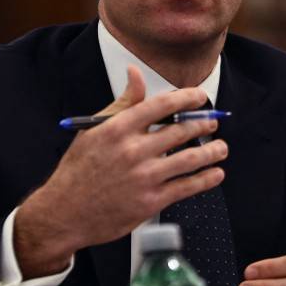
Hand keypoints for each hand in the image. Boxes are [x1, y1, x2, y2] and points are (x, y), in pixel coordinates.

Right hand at [13, 66, 228, 276]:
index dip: (187, 98)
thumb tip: (135, 72)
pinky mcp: (150, 202)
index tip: (200, 97)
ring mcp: (144, 178)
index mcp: (118, 128)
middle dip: (204, 124)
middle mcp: (133, 151)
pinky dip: (206, 179)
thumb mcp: (94, 129)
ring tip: (221, 147)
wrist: (65, 213)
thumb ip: (123, 102)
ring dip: (212, 151)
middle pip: (181, 131)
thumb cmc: (79, 168)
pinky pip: (187, 187)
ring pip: (190, 159)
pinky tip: (215, 173)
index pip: (162, 105)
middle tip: (213, 122)